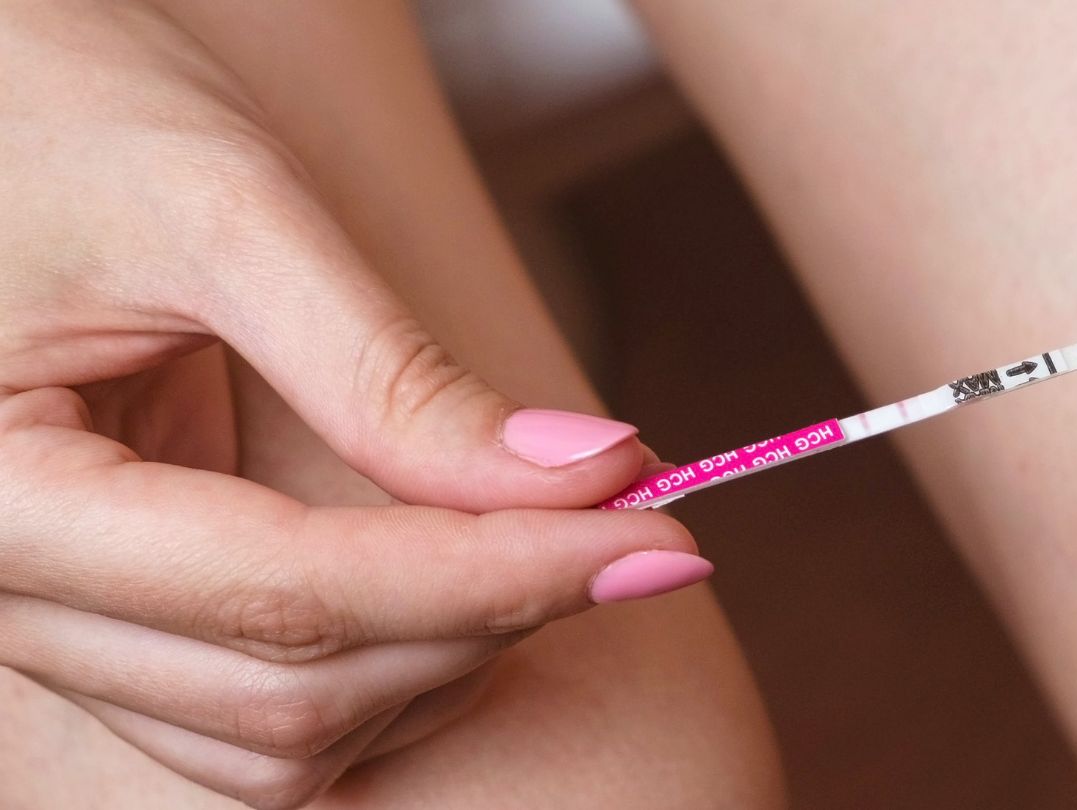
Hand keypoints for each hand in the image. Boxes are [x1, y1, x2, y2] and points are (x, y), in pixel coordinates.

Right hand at [0, 3, 707, 807]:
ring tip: (557, 546)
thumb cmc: (70, 119)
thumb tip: (585, 475)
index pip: (290, 594)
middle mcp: (7, 595)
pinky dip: (389, 671)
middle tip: (639, 526)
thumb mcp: (229, 213)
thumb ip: (391, 372)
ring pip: (279, 737)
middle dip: (490, 618)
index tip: (657, 531)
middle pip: (290, 690)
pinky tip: (470, 583)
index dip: (497, 574)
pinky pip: (259, 714)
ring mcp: (58, 620)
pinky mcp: (117, 614)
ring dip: (444, 661)